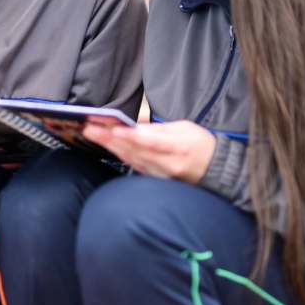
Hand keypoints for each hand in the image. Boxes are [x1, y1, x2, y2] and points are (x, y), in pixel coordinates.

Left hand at [83, 120, 216, 183]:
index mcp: (177, 147)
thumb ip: (159, 128)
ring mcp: (160, 174)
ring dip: (111, 147)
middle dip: (110, 140)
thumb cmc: (201, 144)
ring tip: (92, 135)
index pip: (150, 142)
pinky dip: (120, 156)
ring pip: (131, 159)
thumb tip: (136, 125)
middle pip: (135, 151)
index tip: (113, 129)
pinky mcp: (156, 179)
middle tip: (90, 129)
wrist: (214, 169)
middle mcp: (167, 164)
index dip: (130, 136)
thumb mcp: (185, 127)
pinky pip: (135, 166)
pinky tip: (108, 147)